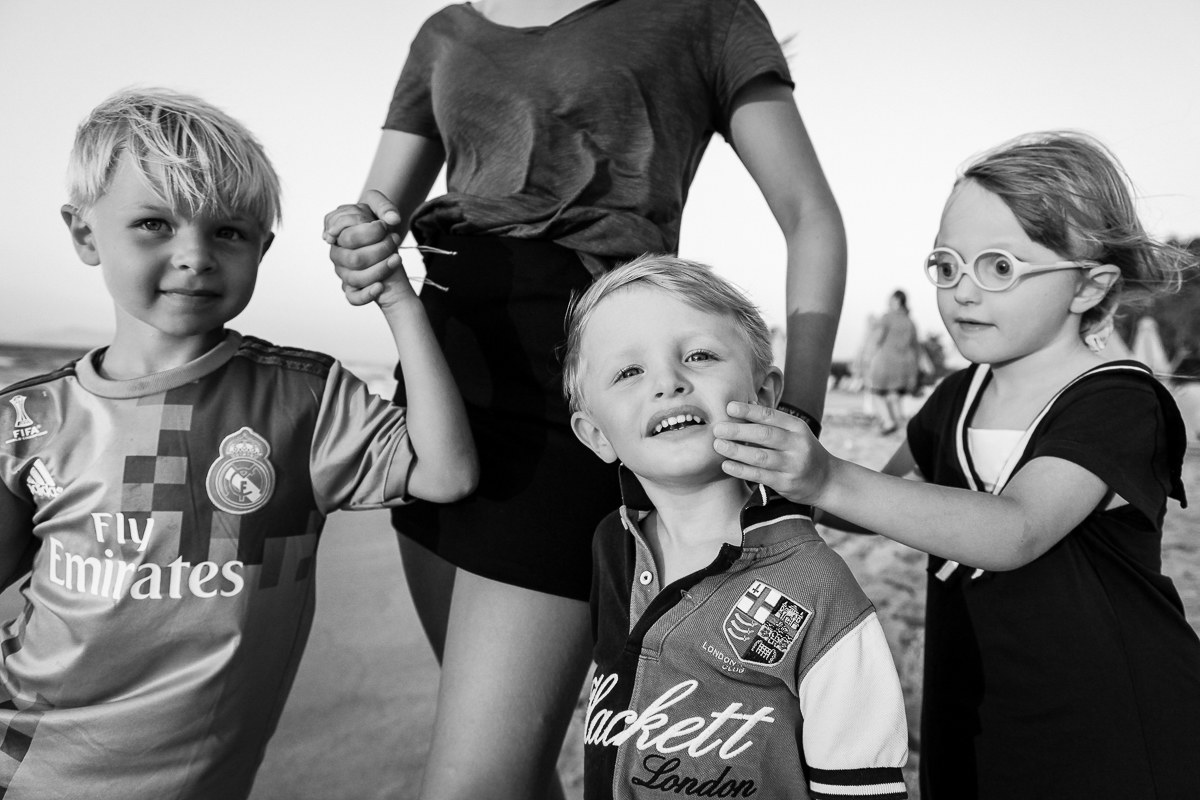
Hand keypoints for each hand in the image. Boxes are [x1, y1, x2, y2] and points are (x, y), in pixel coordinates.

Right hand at [322, 190, 406, 305]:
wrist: (387, 244)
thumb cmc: (378, 222)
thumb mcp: (380, 206)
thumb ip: (384, 206)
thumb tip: (392, 220)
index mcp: (337, 232)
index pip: (344, 234)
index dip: (367, 231)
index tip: (384, 227)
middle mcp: (337, 253)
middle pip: (353, 258)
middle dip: (379, 249)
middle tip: (395, 240)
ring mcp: (343, 272)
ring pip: (355, 278)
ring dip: (380, 269)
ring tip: (397, 258)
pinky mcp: (351, 288)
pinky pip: (353, 298)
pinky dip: (367, 294)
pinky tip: (381, 286)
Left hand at [711, 401, 831, 503]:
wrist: (826, 480)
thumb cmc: (801, 451)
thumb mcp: (794, 432)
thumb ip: (772, 422)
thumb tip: (744, 404)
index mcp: (797, 427)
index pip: (770, 415)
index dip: (749, 411)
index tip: (729, 407)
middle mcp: (797, 444)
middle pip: (764, 434)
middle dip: (738, 430)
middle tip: (718, 428)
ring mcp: (792, 465)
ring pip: (760, 456)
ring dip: (736, 450)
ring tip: (718, 445)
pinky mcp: (786, 483)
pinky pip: (759, 475)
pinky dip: (741, 470)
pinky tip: (727, 465)